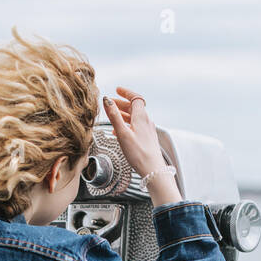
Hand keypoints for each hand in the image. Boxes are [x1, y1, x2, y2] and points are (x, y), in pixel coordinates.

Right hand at [102, 87, 180, 206]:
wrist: (153, 170)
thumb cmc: (138, 154)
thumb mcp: (122, 133)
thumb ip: (114, 116)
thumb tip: (107, 100)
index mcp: (141, 117)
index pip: (135, 98)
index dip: (126, 93)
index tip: (117, 90)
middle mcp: (146, 121)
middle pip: (134, 107)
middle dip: (122, 104)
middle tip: (111, 104)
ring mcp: (148, 130)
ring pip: (135, 117)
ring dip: (124, 115)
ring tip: (113, 117)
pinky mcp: (148, 139)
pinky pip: (137, 127)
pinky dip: (128, 124)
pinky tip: (121, 132)